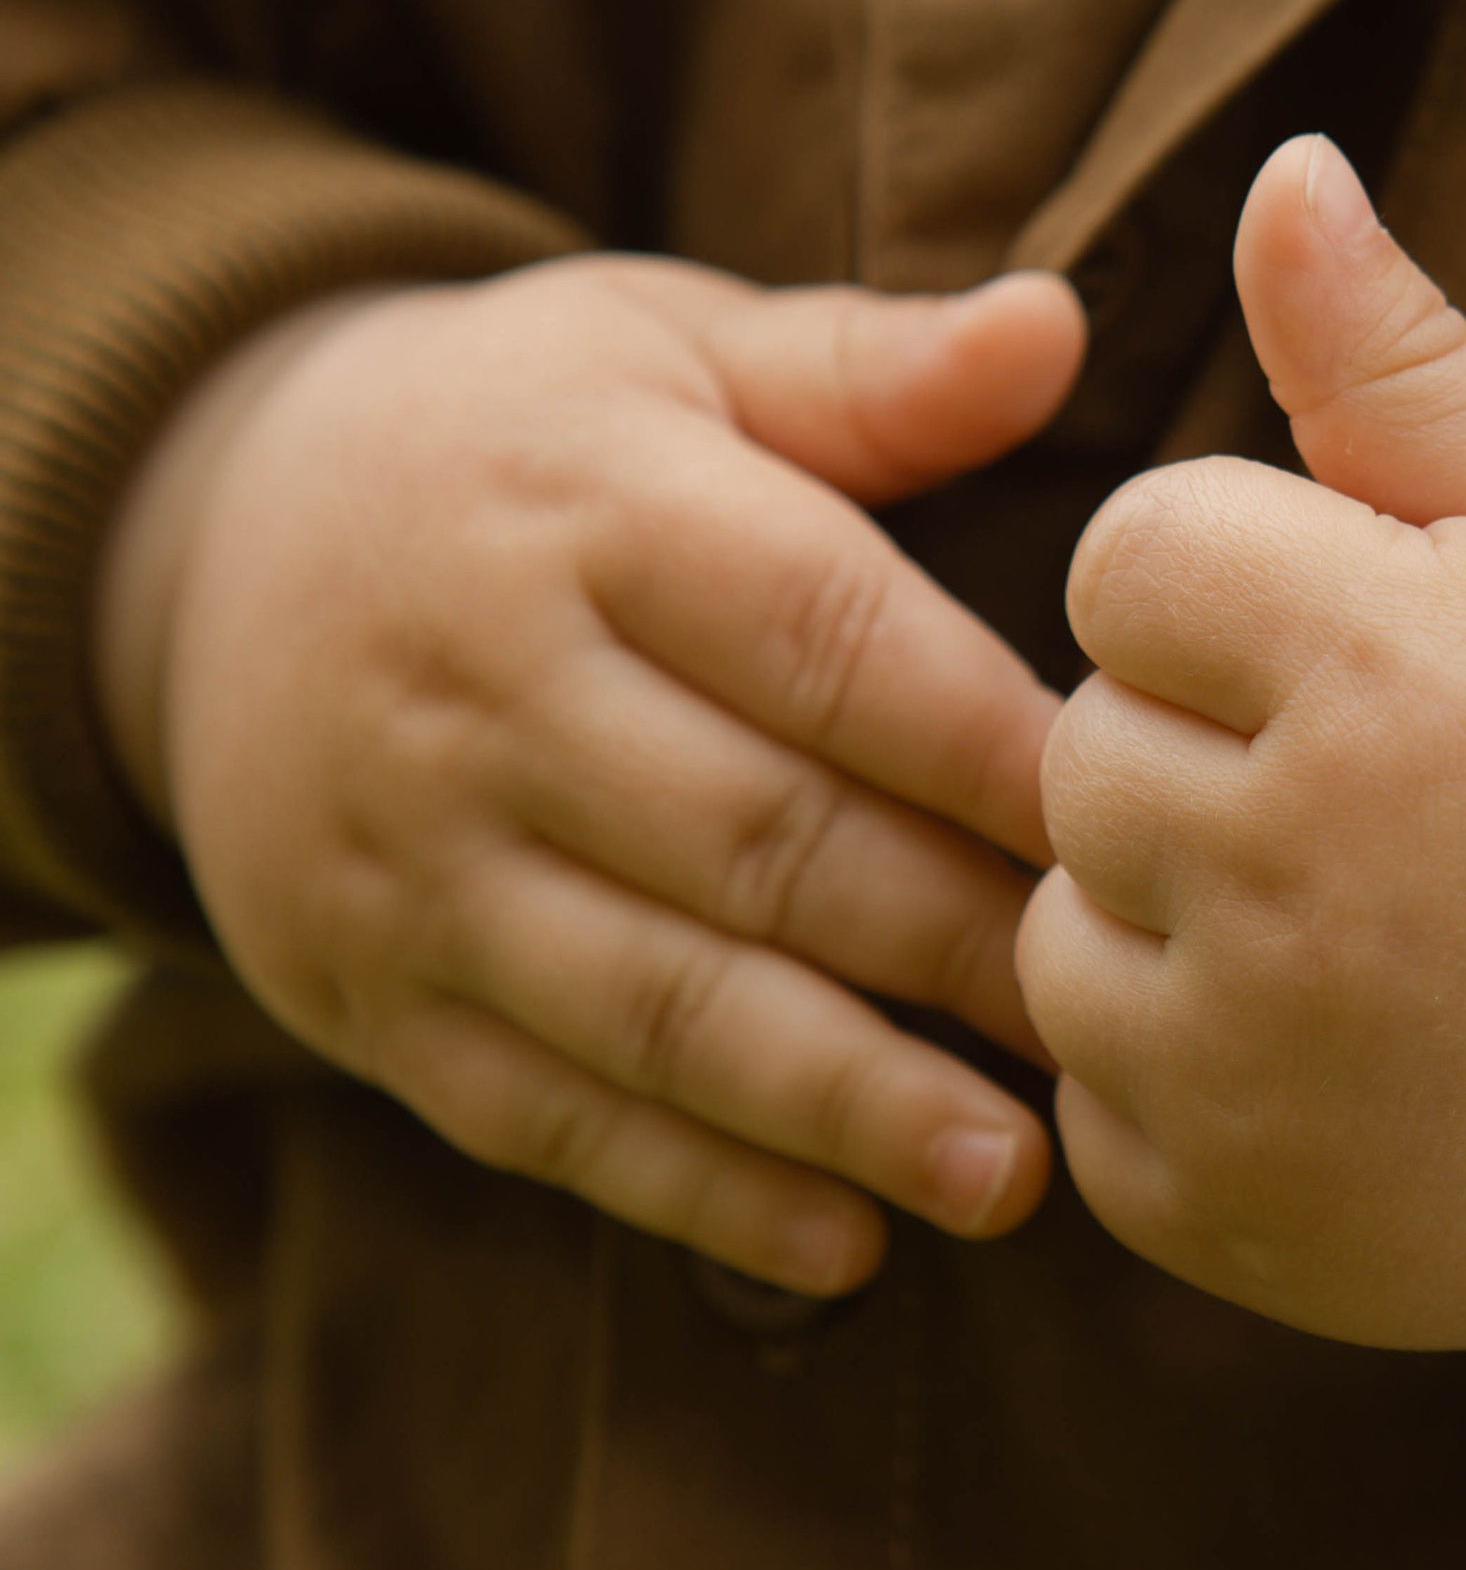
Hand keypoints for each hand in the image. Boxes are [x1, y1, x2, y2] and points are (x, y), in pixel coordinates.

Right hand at [96, 254, 1088, 1294]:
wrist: (220, 542)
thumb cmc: (532, 439)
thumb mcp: (669, 351)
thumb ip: (867, 369)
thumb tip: (1057, 326)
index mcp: (587, 504)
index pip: (816, 633)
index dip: (980, 739)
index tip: (1141, 811)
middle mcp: (484, 688)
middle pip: (752, 837)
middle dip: (944, 942)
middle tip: (1116, 1014)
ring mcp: (411, 859)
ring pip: (654, 1003)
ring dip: (841, 1101)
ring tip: (1012, 1172)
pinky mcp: (368, 993)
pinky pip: (543, 1117)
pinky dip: (696, 1190)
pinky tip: (846, 1243)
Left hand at [1020, 139, 1465, 1348]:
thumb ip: (1408, 366)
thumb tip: (1282, 170)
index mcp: (1387, 670)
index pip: (1132, 558)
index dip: (1244, 589)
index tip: (1369, 648)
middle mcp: (1301, 879)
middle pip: (1083, 747)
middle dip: (1203, 750)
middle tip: (1383, 805)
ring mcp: (1260, 1074)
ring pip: (1064, 932)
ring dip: (1174, 917)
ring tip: (1362, 928)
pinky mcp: (1236, 1221)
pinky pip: (1094, 1104)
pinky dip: (1187, 1079)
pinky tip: (1345, 1055)